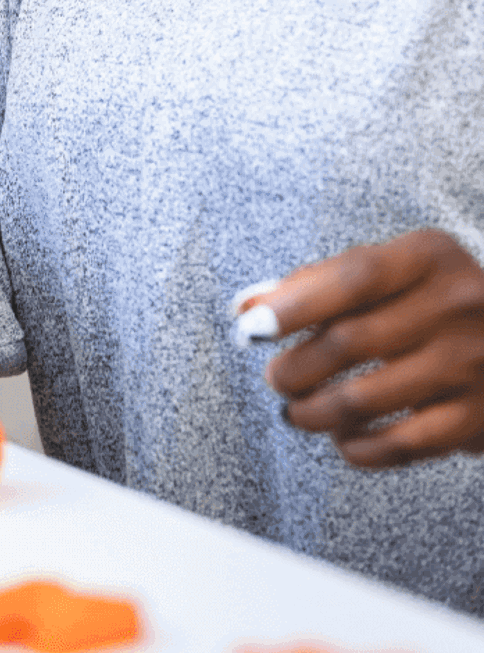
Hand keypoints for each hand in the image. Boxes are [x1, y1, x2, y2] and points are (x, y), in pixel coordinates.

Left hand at [256, 229, 483, 467]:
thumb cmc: (426, 298)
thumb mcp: (385, 272)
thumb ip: (315, 284)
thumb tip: (245, 307)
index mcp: (428, 256)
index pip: (353, 278)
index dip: (295, 305)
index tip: (249, 328)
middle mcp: (458, 304)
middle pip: (351, 341)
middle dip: (296, 368)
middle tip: (275, 378)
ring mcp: (474, 362)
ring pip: (368, 398)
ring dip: (315, 412)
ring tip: (296, 411)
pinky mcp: (482, 415)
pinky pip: (405, 444)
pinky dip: (360, 448)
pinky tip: (342, 439)